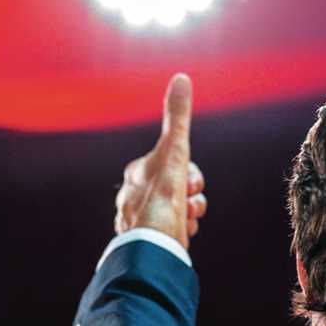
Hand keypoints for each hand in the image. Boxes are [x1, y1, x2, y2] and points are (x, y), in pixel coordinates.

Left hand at [113, 73, 207, 248]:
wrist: (155, 247)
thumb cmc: (163, 199)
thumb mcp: (174, 150)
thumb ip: (177, 116)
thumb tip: (181, 78)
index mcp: (137, 173)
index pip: (174, 163)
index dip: (190, 173)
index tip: (189, 184)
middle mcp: (134, 195)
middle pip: (178, 187)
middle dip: (192, 196)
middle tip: (188, 203)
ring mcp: (140, 220)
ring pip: (177, 210)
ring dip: (189, 214)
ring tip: (184, 221)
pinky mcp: (148, 241)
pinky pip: (173, 231)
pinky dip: (182, 231)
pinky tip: (180, 234)